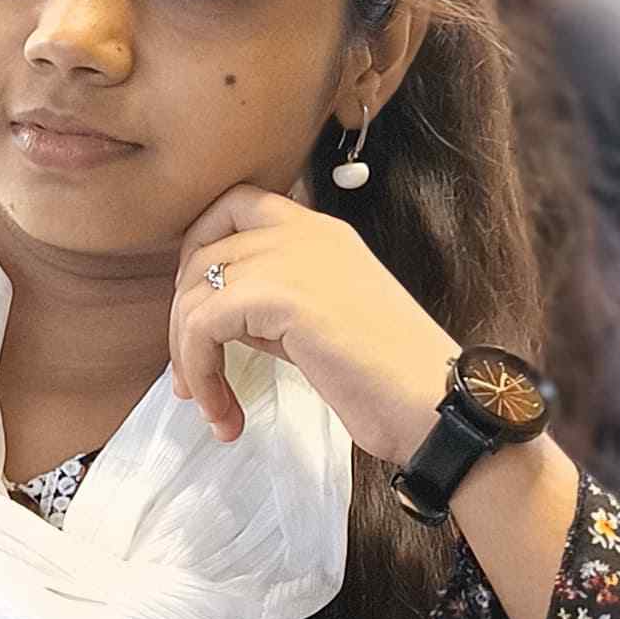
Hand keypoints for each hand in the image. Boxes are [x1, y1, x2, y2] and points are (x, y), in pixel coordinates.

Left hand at [170, 187, 459, 470]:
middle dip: (183, 314)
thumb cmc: (391, 377)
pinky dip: (200, 373)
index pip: (233, 205)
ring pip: (194, 291)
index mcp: (320, 231)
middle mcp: (304, 231)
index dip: (200, 251)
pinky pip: (202, 326)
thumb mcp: (323, 320)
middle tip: (193, 373)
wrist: (436, 401)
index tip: (200, 312)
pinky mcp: (280, 296)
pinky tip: (224, 413)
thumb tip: (218, 316)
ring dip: (189, 358)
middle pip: (203, 247)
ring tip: (211, 406)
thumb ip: (275, 303)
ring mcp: (293, 257)